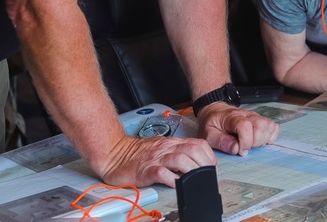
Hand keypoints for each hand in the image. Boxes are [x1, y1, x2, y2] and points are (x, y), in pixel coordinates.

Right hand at [98, 134, 217, 187]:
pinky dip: (172, 179)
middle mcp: (166, 149)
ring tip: (195, 180)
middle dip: (205, 164)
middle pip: (193, 151)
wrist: (114, 153)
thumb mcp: (162, 148)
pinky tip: (177, 184)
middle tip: (207, 176)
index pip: (198, 144)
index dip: (209, 156)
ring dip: (192, 171)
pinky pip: (162, 173)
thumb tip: (196, 162)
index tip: (212, 167)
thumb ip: (177, 152)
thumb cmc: (138, 153)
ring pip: (180, 159)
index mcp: (172, 143)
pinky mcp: (145, 170)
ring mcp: (156, 159)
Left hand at [197, 103, 280, 156]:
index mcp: (232, 117)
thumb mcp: (209, 134)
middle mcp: (247, 115)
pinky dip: (270, 136)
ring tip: (252, 144)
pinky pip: (274, 127)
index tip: (240, 150)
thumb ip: (221, 142)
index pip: (245, 126)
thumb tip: (235, 148)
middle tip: (245, 148)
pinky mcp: (262, 120)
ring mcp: (256, 117)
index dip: (245, 141)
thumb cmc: (212, 124)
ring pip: (269, 126)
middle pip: (261, 125)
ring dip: (263, 139)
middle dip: (255, 142)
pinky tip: (260, 140)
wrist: (216, 112)